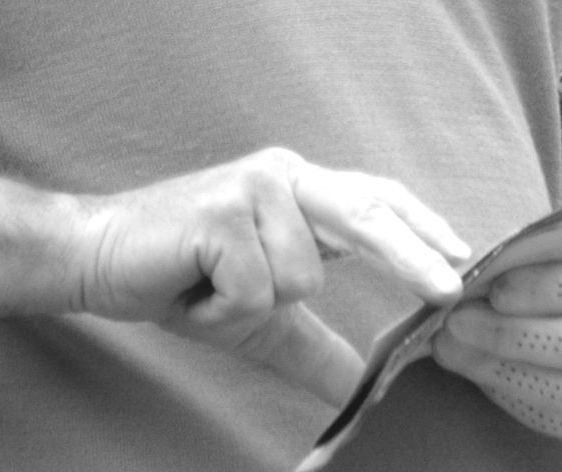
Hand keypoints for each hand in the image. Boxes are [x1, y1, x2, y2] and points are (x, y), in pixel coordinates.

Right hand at [0, 149, 468, 404]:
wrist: (98, 256)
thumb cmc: (181, 278)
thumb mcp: (259, 319)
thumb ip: (313, 345)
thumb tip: (364, 386)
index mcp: (296, 190)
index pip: (372, 199)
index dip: (418, 225)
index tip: (463, 256)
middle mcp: (282, 175)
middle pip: (364, 215)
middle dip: (410, 256)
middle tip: (451, 290)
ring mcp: (251, 187)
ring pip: (300, 278)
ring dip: (252, 304)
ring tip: (212, 287)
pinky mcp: (221, 211)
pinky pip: (257, 290)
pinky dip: (224, 307)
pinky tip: (194, 285)